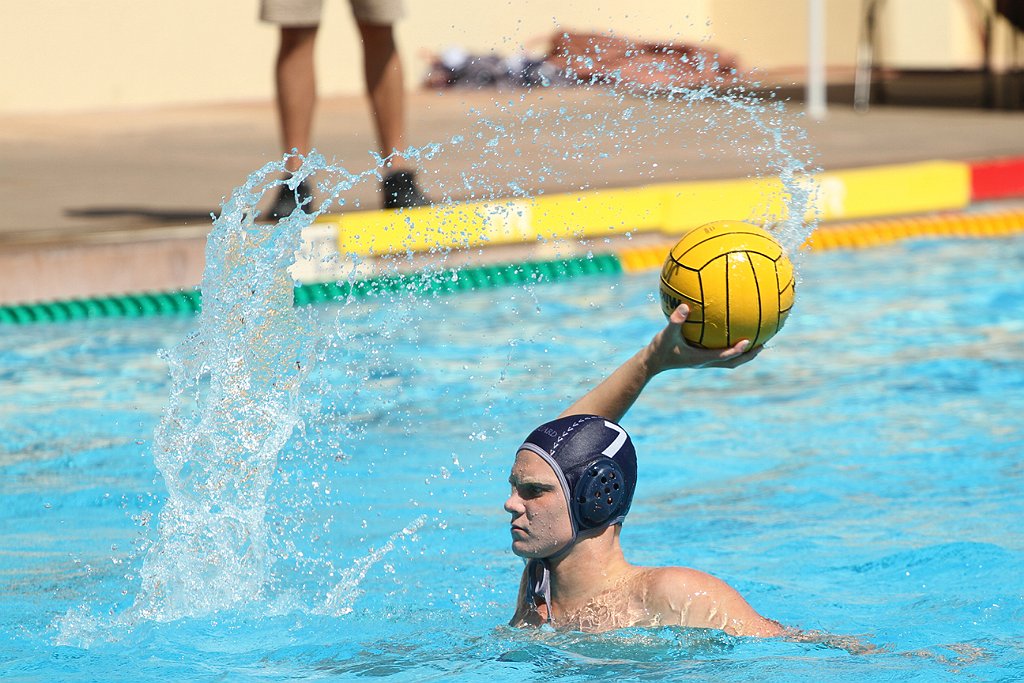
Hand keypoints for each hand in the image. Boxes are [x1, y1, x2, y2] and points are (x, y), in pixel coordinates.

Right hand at [644, 304, 761, 375]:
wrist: (651, 363)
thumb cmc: (659, 349)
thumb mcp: (665, 335)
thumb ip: (675, 321)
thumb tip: (685, 305)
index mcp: (700, 358)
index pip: (723, 356)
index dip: (737, 350)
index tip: (749, 342)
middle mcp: (705, 362)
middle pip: (733, 362)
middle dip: (748, 355)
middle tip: (763, 344)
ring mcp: (703, 362)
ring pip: (729, 361)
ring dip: (742, 354)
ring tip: (754, 342)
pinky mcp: (700, 358)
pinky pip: (719, 353)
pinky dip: (729, 347)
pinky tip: (728, 334)